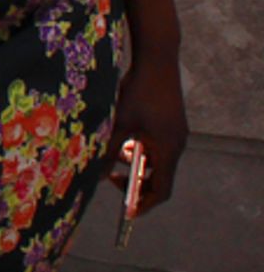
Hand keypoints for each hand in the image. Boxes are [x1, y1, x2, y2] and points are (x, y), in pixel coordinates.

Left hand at [104, 52, 187, 217]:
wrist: (157, 59)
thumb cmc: (137, 91)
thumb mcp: (119, 122)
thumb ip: (107, 150)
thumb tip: (94, 174)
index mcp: (168, 150)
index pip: (161, 189)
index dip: (143, 203)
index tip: (126, 212)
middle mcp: (177, 145)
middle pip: (160, 177)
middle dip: (136, 184)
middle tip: (112, 182)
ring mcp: (176, 133)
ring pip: (157, 161)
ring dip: (136, 165)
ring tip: (113, 158)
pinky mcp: (172, 123)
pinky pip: (158, 147)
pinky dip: (141, 151)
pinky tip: (123, 140)